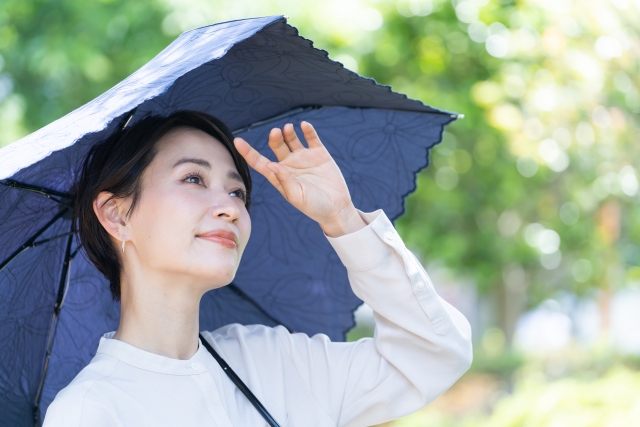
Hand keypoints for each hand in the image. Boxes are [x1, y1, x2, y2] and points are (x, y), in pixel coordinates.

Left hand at [234, 121, 365, 236]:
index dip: (248, 152)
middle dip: (274, 138)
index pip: (259, 162)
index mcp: (279, 176)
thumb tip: (271, 164)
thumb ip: (284, 181)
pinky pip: (311, 138)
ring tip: (288, 128)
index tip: (237, 141)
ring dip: (288, 132)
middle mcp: (289, 165)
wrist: (336, 208)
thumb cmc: (314, 207)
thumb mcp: (297, 197)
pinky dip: (307, 130)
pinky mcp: (319, 154)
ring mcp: (304, 158)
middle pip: (276, 146)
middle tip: (276, 132)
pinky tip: (304, 125)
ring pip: (291, 139)